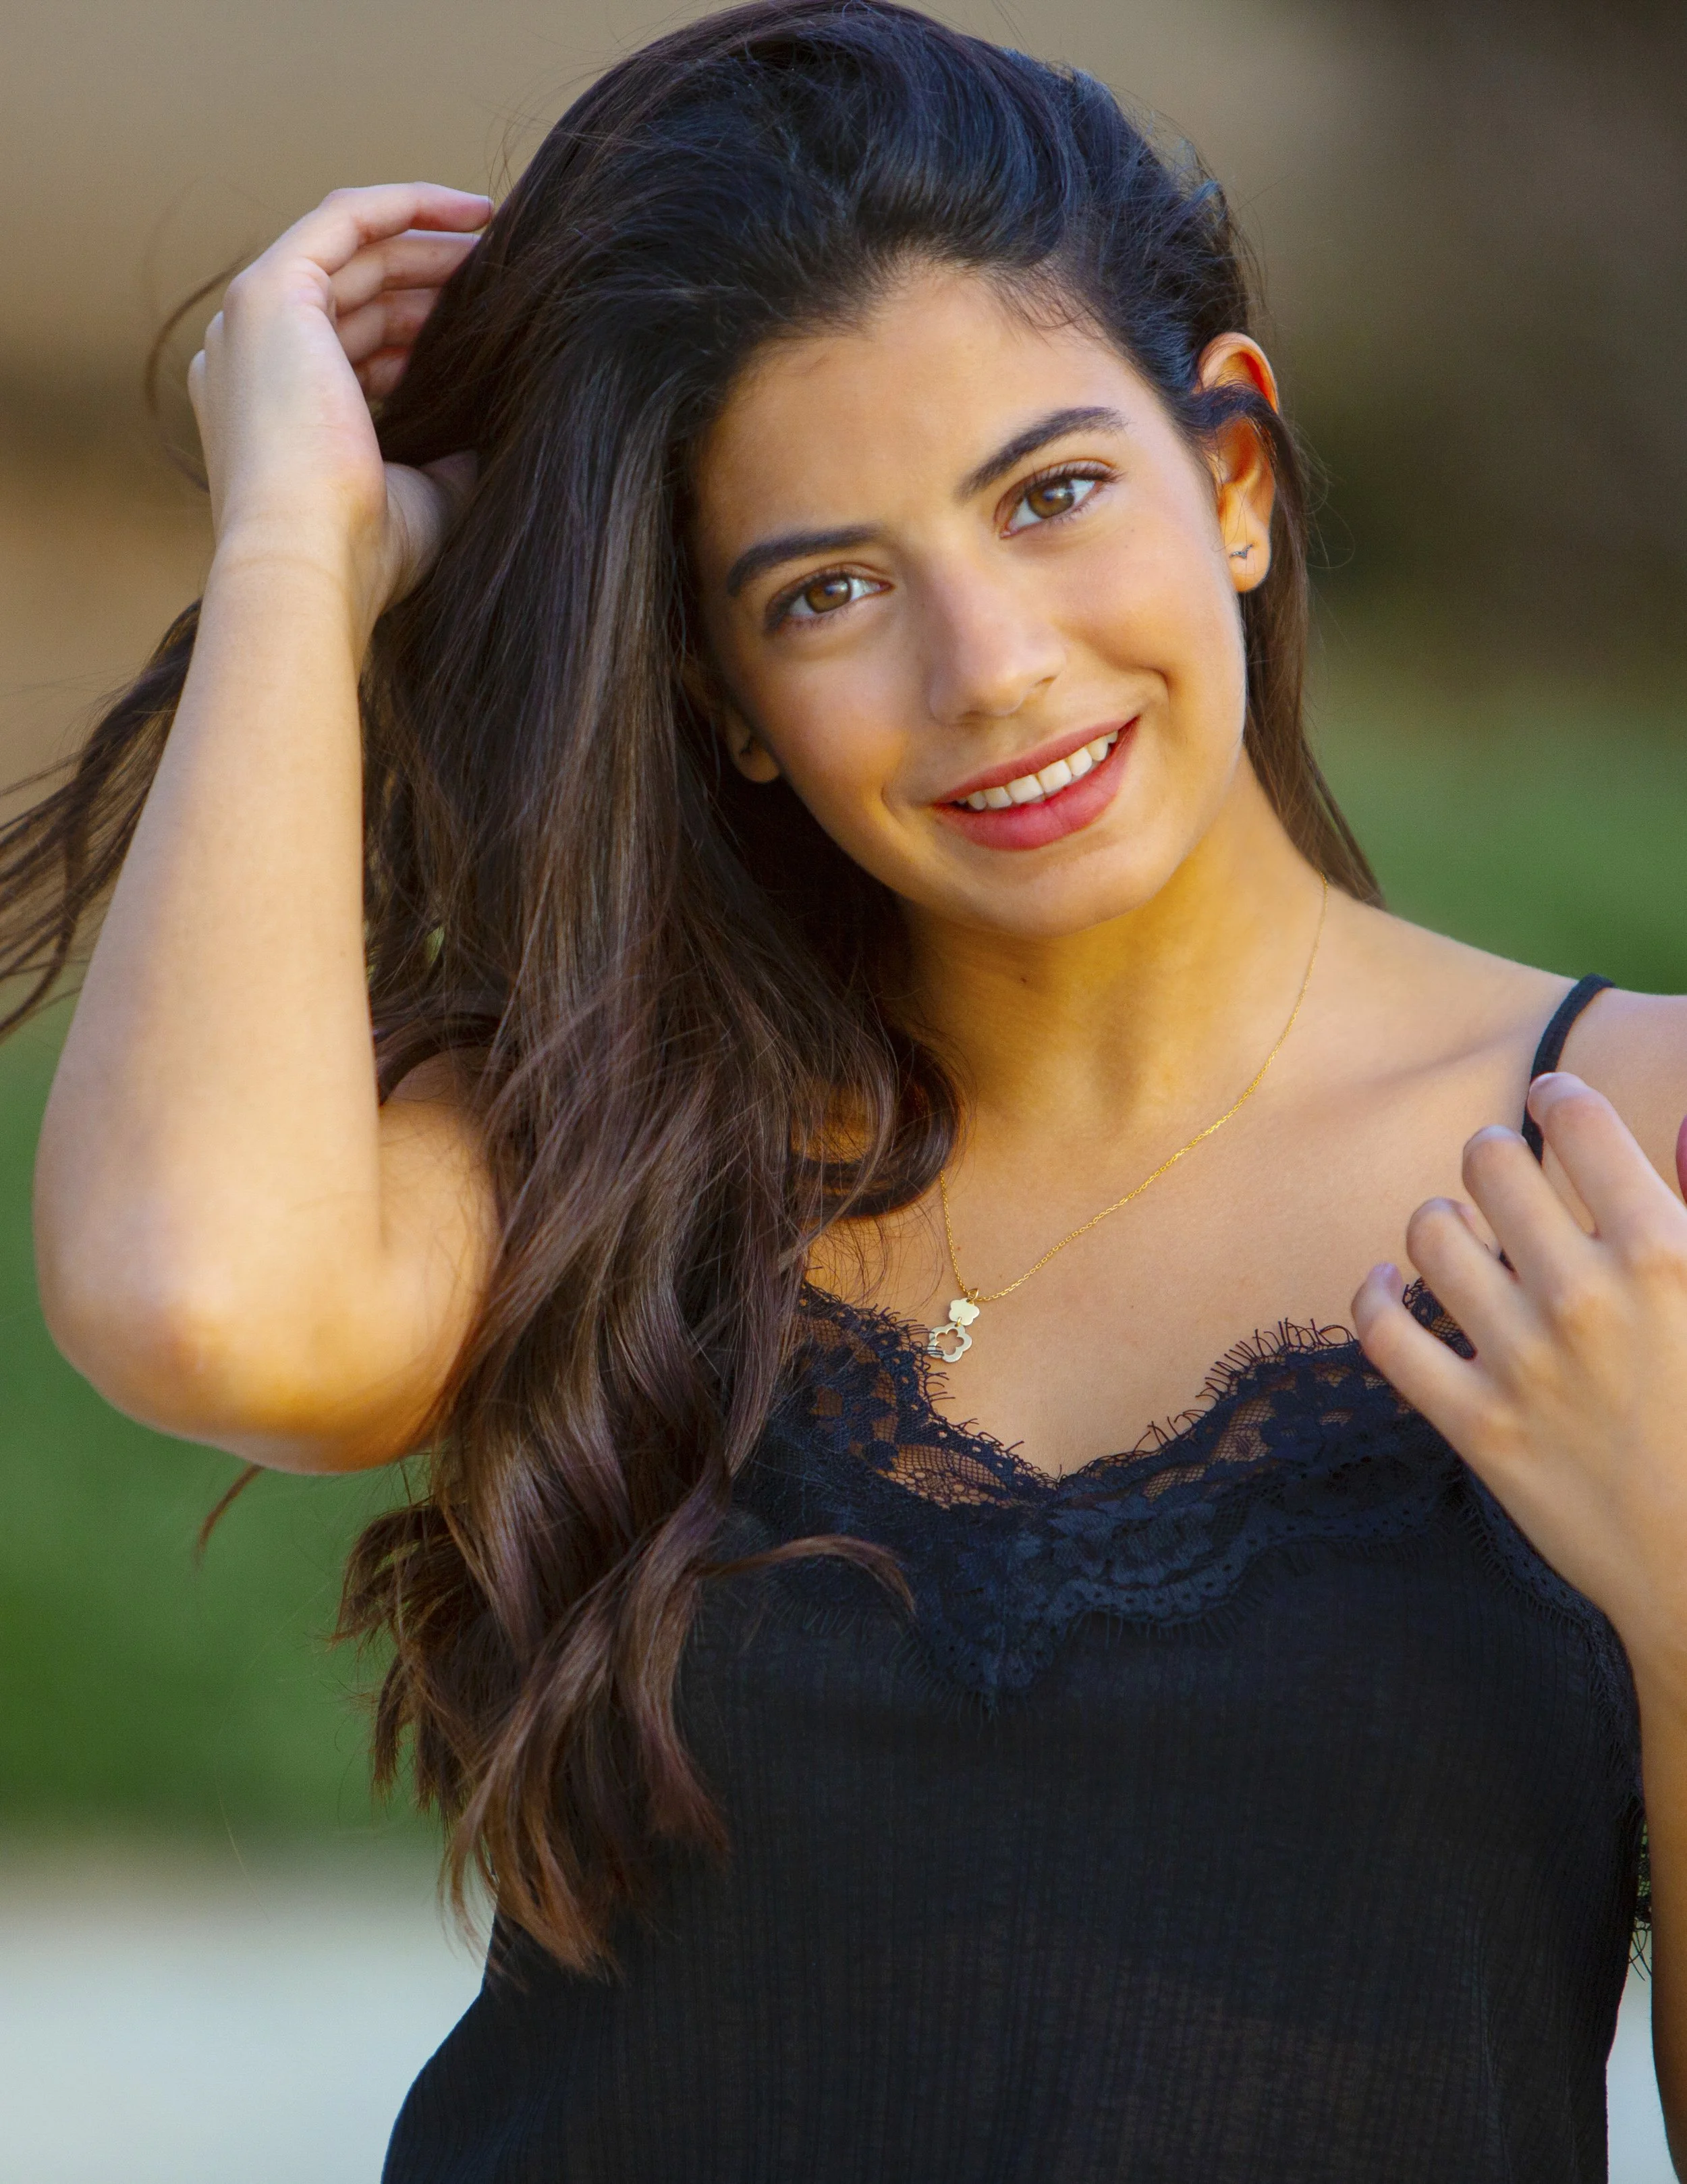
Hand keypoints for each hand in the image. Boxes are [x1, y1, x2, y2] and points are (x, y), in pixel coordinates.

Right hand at [188, 182, 490, 635]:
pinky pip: (347, 219)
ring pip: (354, 253)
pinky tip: (473, 213)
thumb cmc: (363, 552)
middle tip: (501, 282)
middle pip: (354, 294)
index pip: (351, 347)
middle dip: (430, 281)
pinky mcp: (271, 292)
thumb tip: (492, 432)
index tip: (482, 329)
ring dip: (430, 246)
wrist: (311, 562)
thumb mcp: (421, 494)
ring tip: (501, 251)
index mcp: (272, 411)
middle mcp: (250, 360)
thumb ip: (447, 454)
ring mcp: (254, 323)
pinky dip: (407, 206)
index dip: (419, 331)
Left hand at [1353, 1074, 1686, 1695]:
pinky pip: (1384, 1333)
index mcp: (1667, 1252)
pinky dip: (1375, 1296)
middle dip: (1496, 1156)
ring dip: (1443, 1221)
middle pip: (1492, 1163)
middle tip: (1505, 1171)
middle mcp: (1586, 1297)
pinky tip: (1391, 1284)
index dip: (1558, 1098)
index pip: (1579, 1123)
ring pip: (1432, 1235)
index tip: (1551, 1101)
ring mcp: (1523, 1363)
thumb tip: (1682, 1131)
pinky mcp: (1477, 1425)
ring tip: (1464, 1235)